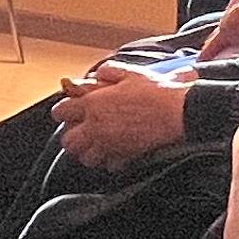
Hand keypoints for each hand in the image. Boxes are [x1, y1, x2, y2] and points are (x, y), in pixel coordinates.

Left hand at [50, 63, 187, 169]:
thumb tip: (96, 74)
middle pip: (68, 141)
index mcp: (93, 103)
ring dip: (88, 151)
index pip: (60, 111)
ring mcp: (108, 144)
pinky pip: (107, 165)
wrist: (177, 112)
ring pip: (84, 157)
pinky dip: (108, 160)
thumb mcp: (129, 73)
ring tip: (98, 143)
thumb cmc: (156, 91)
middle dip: (72, 136)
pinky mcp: (123, 156)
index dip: (63, 111)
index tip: (70, 111)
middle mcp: (96, 126)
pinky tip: (115, 151)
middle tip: (82, 130)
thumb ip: (107, 72)